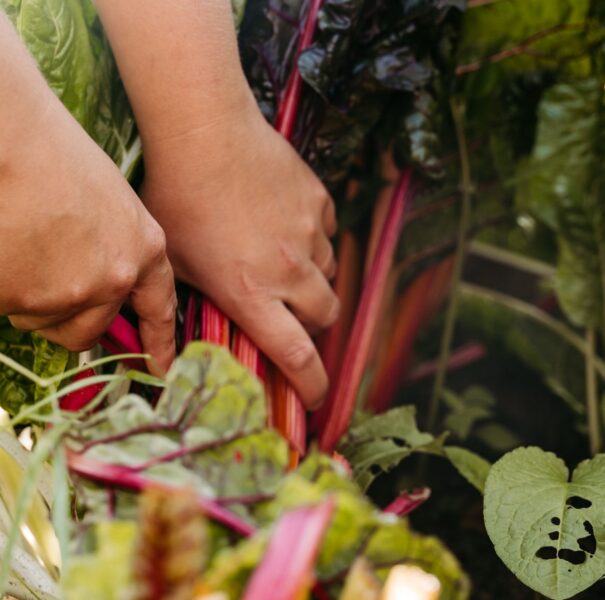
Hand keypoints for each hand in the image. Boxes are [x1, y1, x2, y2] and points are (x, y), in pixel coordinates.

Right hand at [0, 88, 176, 373]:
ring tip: (19, 244)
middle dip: (64, 318)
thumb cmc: (52, 154)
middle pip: (89, 330)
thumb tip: (94, 286)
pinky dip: (5, 290)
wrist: (12, 138)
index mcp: (143, 249)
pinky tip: (5, 249)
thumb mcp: (106, 204)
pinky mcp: (27, 298)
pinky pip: (11, 310)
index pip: (158, 308)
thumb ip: (109, 250)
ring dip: (28, 302)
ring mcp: (72, 292)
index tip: (160, 368)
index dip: (159, 341)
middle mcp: (115, 278)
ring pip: (43, 322)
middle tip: (39, 277)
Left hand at [142, 101, 339, 407]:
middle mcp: (288, 270)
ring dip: (310, 281)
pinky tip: (283, 224)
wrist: (205, 133)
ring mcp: (309, 234)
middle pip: (326, 318)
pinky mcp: (319, 202)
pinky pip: (326, 234)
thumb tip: (165, 364)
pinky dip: (312, 241)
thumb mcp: (172, 266)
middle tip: (289, 315)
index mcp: (251, 293)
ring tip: (279, 260)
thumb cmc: (177, 201)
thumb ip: (180, 315)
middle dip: (313, 326)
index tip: (314, 398)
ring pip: (328, 276)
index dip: (311, 384)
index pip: (296, 355)